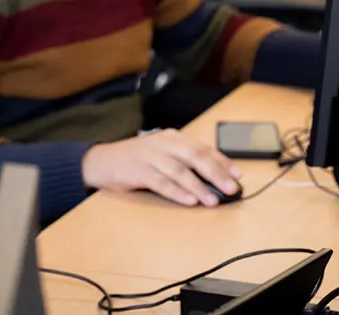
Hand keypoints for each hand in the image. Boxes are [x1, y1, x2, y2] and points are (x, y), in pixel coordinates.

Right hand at [81, 129, 241, 206]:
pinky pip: (160, 182)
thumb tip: (214, 180)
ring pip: (179, 171)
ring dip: (198, 187)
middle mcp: (162, 144)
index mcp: (171, 138)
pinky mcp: (137, 171)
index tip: (238, 175)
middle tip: (231, 188)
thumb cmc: (135, 160)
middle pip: (194, 157)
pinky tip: (189, 201)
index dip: (222, 161)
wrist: (100, 161)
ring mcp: (149, 156)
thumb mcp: (161, 154)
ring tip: (213, 200)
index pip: (202, 148)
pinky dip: (176, 192)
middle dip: (215, 173)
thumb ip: (183, 162)